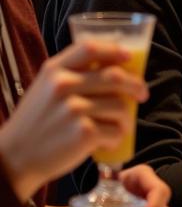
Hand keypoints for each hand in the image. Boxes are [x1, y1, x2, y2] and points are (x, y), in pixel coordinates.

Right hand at [0, 42, 148, 201]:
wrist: (14, 158)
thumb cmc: (37, 122)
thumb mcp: (46, 88)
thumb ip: (73, 74)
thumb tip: (117, 67)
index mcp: (54, 70)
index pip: (90, 48)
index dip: (114, 50)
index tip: (128, 57)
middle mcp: (63, 85)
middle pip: (116, 77)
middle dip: (136, 86)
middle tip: (141, 95)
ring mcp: (74, 109)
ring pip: (121, 106)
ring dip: (125, 119)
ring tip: (115, 127)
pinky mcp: (84, 133)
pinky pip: (117, 130)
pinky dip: (117, 138)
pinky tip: (106, 143)